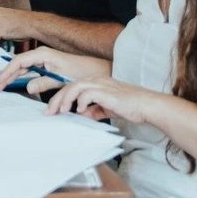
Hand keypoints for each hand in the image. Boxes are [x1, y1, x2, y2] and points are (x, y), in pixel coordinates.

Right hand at [0, 47, 110, 94]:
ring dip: (11, 77)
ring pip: (21, 67)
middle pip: (17, 64)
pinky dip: (19, 77)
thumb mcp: (62, 78)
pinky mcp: (45, 65)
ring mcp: (42, 59)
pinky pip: (27, 70)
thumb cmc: (81, 71)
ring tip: (0, 86)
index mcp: (42, 54)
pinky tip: (13, 82)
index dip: (7, 72)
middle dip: (5, 75)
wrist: (95, 68)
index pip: (19, 61)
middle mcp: (40, 55)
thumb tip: (28, 87)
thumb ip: (44, 82)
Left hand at [45, 75, 161, 123]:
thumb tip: (82, 116)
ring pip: (75, 86)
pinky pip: (88, 93)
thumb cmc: (130, 106)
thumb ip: (94, 111)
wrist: (147, 105)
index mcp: (95, 83)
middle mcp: (96, 81)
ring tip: (61, 111)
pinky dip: (81, 102)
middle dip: (57, 99)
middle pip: (69, 86)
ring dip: (66, 99)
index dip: (59, 98)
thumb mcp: (107, 108)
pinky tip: (80, 111)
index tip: (51, 110)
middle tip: (49, 112)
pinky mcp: (107, 91)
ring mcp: (101, 84)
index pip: (72, 87)